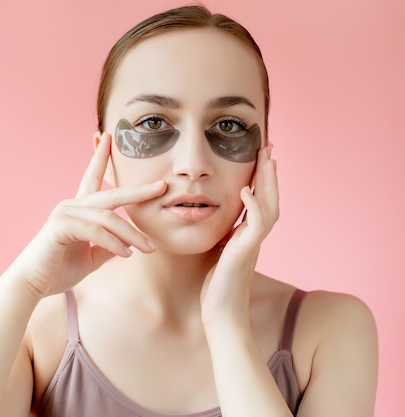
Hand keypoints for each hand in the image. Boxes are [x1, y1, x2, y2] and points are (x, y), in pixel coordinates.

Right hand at [8, 132, 166, 297]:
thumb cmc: (58, 270)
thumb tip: (128, 244)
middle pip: (111, 194)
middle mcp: (71, 206)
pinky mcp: (60, 226)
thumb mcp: (91, 257)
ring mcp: (65, 213)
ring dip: (132, 234)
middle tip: (161, 186)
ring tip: (149, 248)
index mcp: (77, 210)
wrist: (32, 285)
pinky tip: (126, 254)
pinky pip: (96, 231)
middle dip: (138, 190)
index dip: (101, 159)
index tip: (108, 138)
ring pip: (108, 218)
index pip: (91, 178)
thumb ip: (108, 246)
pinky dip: (114, 243)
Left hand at [201, 144, 278, 325]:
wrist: (220, 316)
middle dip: (269, 172)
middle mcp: (254, 238)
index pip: (259, 201)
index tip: (259, 157)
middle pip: (269, 198)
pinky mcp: (245, 253)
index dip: (261, 179)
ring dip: (268, 182)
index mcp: (247, 236)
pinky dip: (254, 206)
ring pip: (269, 207)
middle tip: (269, 147)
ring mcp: (252, 245)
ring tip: (267, 159)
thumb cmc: (217, 289)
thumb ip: (223, 238)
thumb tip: (219, 226)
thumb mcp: (218, 255)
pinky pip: (257, 226)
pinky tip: (248, 190)